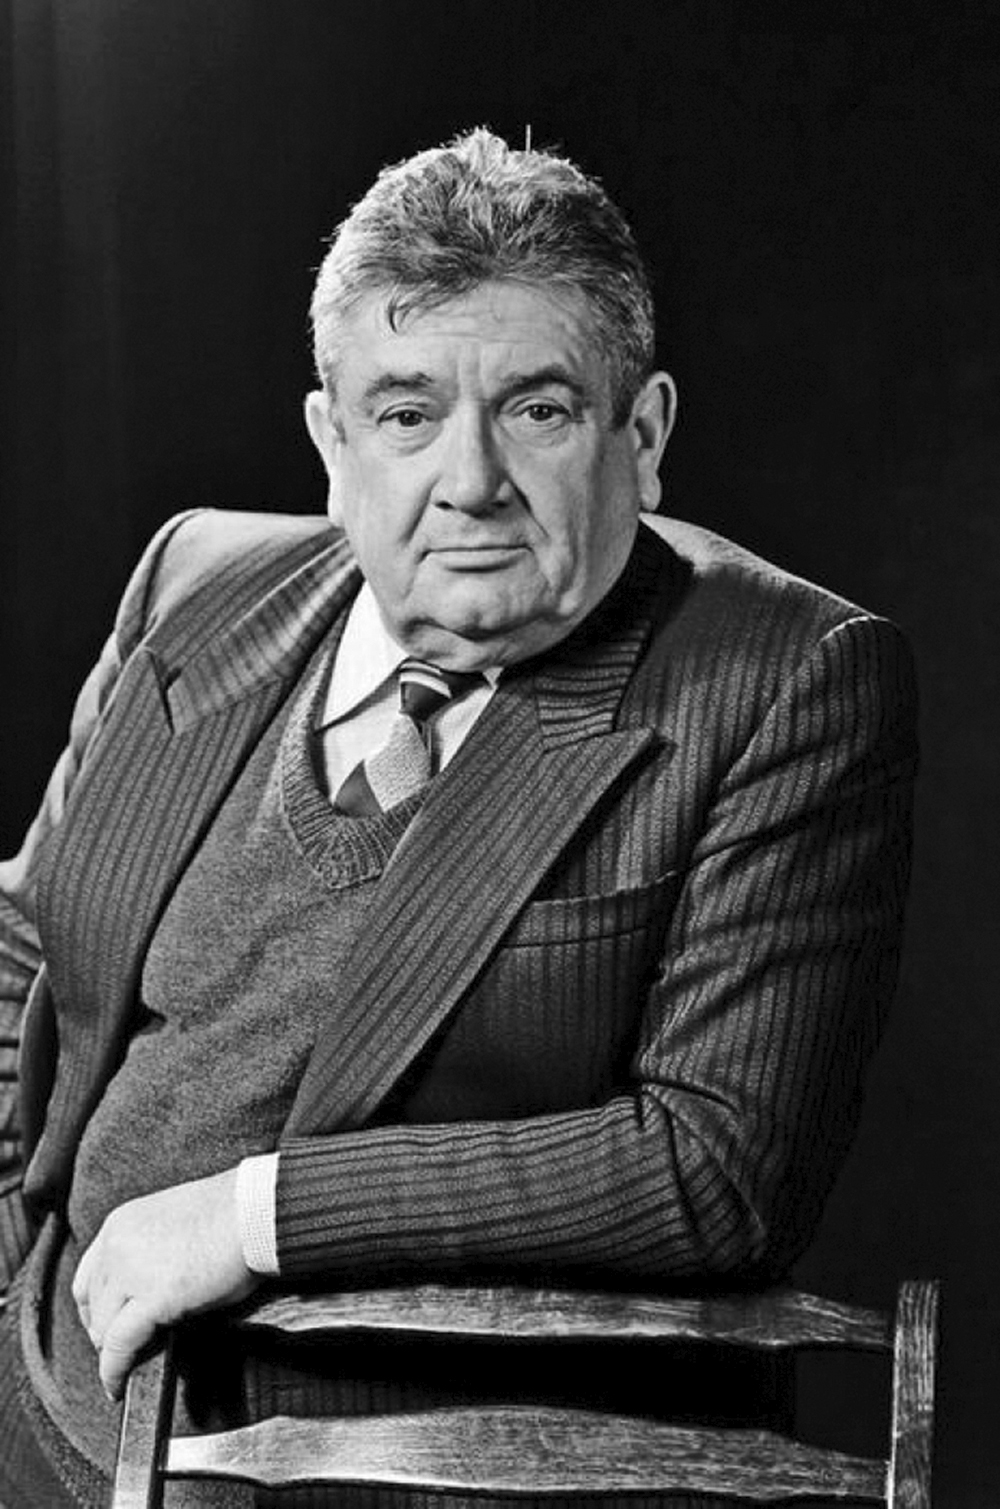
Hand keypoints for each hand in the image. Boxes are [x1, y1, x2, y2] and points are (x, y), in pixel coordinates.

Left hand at [72, 1168, 260, 1399]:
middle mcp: (117, 1245)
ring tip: (125, 1366)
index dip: (94, 1307)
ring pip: (103, 1328)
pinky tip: (118, 1384)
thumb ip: (151, 1250)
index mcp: (122, 1223)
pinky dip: (115, 1370)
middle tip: (119, 1348)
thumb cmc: (233, 1213)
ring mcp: (130, 1271)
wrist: (256, 1210)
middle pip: (92, 1304)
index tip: (104, 1322)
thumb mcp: (175, 1222)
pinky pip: (119, 1346)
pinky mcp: (153, 1298)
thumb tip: (151, 1284)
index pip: (88, 1276)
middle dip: (104, 1330)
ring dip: (112, 1350)